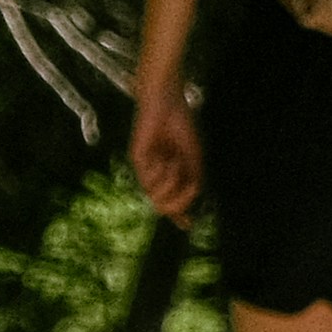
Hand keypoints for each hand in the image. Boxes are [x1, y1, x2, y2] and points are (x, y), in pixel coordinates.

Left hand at [130, 77, 201, 220]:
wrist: (167, 106)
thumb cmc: (182, 127)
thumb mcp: (194, 158)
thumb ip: (193, 182)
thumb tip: (192, 204)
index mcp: (173, 173)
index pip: (173, 201)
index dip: (180, 215)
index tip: (188, 225)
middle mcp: (158, 174)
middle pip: (164, 205)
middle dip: (178, 202)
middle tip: (189, 191)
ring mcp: (146, 169)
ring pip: (155, 196)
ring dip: (170, 183)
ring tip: (174, 164)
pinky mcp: (137, 161)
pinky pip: (148, 180)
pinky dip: (160, 173)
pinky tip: (164, 158)